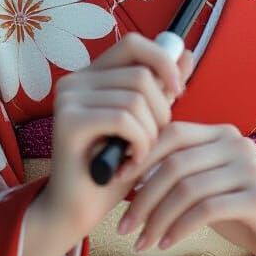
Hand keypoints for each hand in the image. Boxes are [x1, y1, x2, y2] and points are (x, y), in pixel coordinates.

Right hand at [35, 33, 195, 240]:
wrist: (77, 211)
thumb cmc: (113, 169)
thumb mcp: (145, 122)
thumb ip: (161, 88)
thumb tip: (187, 54)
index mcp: (92, 75)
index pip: (133, 43)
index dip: (162, 60)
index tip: (179, 90)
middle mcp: (75, 80)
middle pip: (140, 74)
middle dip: (160, 110)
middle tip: (154, 141)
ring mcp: (68, 98)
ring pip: (135, 98)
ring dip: (150, 132)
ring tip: (141, 155)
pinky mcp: (68, 121)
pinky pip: (123, 118)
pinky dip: (139, 142)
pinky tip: (132, 162)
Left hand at [115, 120, 255, 255]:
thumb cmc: (238, 211)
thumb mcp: (206, 187)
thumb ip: (178, 174)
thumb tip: (125, 175)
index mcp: (221, 134)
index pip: (172, 133)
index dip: (140, 155)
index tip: (114, 182)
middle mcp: (236, 143)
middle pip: (175, 163)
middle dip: (143, 196)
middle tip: (124, 225)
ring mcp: (250, 168)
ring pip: (187, 188)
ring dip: (157, 218)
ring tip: (141, 241)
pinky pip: (206, 210)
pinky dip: (179, 227)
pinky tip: (165, 242)